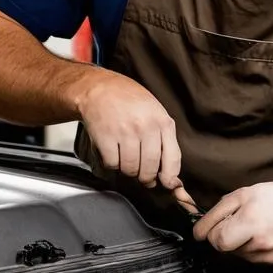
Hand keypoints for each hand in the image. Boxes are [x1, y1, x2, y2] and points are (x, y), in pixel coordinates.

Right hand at [74, 68, 183, 189]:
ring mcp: (125, 132)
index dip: (170, 178)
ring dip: (127, 169)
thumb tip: (169, 175)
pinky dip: (111, 163)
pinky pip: (112, 164)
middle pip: (150, 168)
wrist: (100, 87)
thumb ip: (164, 140)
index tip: (167, 184)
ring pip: (130, 169)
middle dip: (145, 177)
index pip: (172, 158)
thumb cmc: (130, 102)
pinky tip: (112, 151)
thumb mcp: (155, 113)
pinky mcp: (105, 137)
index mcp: (162, 121)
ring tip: (125, 157)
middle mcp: (146, 127)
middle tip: (141, 174)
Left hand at [192, 182, 272, 263]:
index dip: (211, 231)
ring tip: (256, 225)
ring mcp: (270, 256)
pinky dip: (254, 248)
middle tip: (237, 222)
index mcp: (251, 222)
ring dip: (241, 242)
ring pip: (239, 255)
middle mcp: (261, 243)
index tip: (212, 226)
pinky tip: (266, 234)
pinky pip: (254, 259)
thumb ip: (218, 212)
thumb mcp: (244, 194)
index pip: (216, 240)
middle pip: (226, 249)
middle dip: (225, 236)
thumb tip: (199, 231)